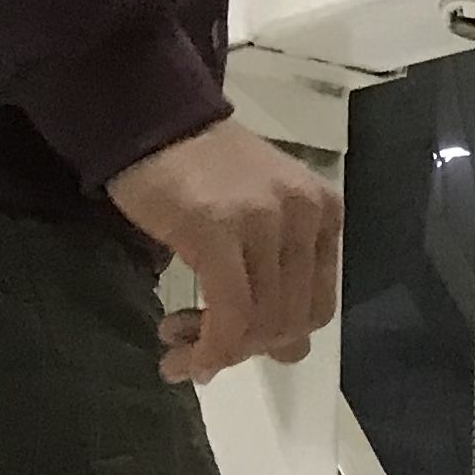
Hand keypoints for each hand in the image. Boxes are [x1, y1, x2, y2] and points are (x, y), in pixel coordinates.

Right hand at [107, 120, 340, 382]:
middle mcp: (305, 215)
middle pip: (291, 321)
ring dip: (218, 352)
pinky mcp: (218, 228)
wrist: (150, 118)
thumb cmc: (200, 172)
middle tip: (197, 351)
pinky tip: (181, 356)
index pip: (317, 307)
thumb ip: (278, 276)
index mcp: (324, 213)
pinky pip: (229, 313)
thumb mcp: (259, 218)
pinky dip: (209, 348)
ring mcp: (265, 220)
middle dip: (243, 351)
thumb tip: (289, 353)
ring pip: (260, 323)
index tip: (233, 343)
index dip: (277, 340)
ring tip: (176, 346)